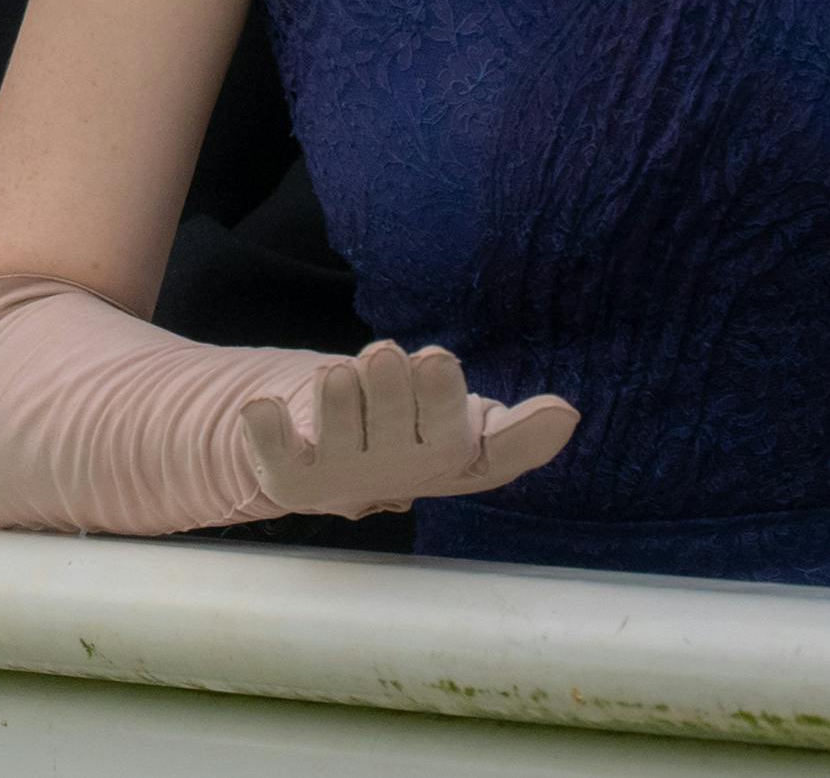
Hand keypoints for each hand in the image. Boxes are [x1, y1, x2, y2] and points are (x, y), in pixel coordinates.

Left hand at [228, 340, 574, 518]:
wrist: (334, 463)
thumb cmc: (414, 430)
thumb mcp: (468, 429)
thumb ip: (513, 428)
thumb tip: (565, 413)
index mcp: (454, 457)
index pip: (481, 452)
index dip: (467, 414)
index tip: (442, 363)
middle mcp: (402, 472)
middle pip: (406, 431)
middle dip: (396, 390)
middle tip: (389, 355)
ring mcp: (345, 474)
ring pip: (343, 433)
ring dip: (339, 399)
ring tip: (338, 372)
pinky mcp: (291, 474)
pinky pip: (276, 454)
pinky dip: (267, 429)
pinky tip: (264, 408)